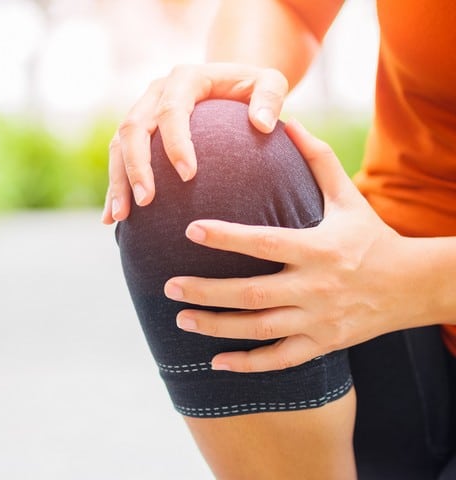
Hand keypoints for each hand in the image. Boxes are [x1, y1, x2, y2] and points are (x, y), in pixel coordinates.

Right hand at [101, 63, 288, 223]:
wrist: (227, 85)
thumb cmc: (251, 89)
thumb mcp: (270, 83)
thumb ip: (270, 97)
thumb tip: (263, 124)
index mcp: (185, 79)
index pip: (172, 111)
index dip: (176, 143)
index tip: (188, 177)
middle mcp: (156, 92)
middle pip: (133, 128)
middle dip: (136, 167)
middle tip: (146, 201)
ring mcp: (141, 110)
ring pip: (118, 145)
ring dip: (118, 181)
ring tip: (121, 216)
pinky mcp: (136, 131)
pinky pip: (117, 158)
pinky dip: (115, 187)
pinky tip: (113, 219)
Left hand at [164, 120, 425, 372]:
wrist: (412, 286)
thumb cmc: (371, 237)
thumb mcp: (348, 197)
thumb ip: (317, 160)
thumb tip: (287, 121)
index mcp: (318, 249)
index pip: (264, 243)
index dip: (226, 237)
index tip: (189, 230)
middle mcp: (316, 287)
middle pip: (252, 293)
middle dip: (206, 292)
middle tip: (169, 286)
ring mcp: (319, 320)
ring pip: (260, 329)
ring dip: (217, 326)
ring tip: (181, 319)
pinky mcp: (323, 344)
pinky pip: (281, 359)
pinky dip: (248, 364)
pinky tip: (215, 362)